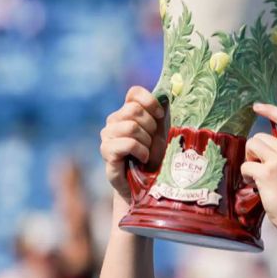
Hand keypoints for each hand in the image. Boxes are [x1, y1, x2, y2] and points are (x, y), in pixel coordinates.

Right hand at [100, 86, 166, 205]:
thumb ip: (162, 114)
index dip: (150, 101)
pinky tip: (142, 159)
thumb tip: (169, 95)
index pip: (134, 93)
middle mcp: (114, 121)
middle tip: (152, 142)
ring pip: (131, 127)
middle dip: (150, 127)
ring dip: (146, 142)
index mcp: (127, 112)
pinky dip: (141, 152)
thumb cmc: (156, 157)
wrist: (146, 184)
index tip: (160, 115)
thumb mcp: (163, 132)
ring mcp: (107, 136)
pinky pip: (128, 144)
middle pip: (134, 110)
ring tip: (146, 153)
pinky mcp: (107, 152)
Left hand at [240, 103, 276, 234]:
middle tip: (258, 168)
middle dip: (253, 151)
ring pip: (251, 146)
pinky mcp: (266, 173)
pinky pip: (246, 166)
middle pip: (260, 137)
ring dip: (249, 161)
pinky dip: (246, 176)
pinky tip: (255, 186)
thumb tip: (265, 148)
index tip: (257, 106)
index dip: (271, 110)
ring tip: (257, 178)